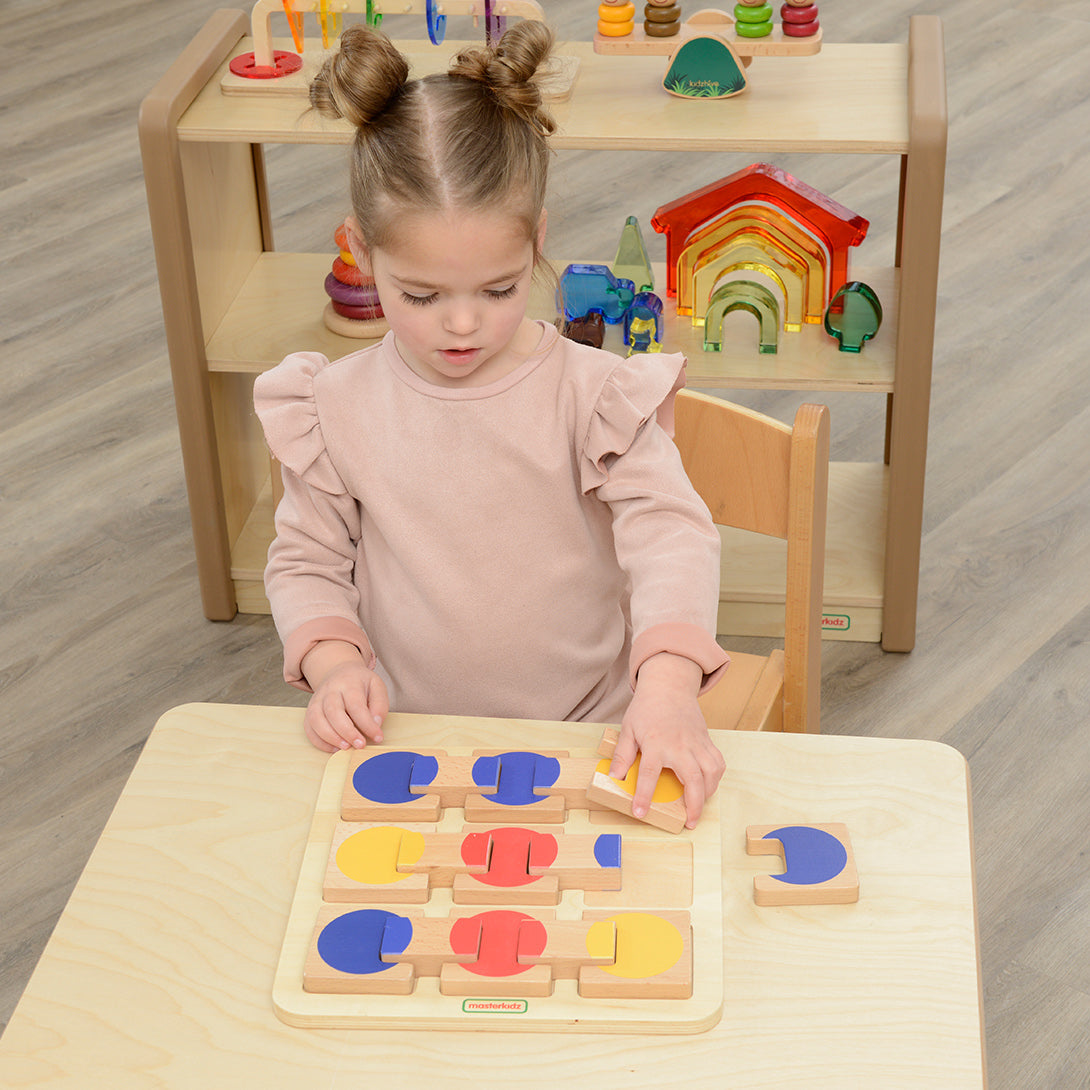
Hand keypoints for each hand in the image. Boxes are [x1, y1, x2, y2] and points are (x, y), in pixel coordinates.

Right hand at [300, 642, 388, 751]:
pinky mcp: (309, 711)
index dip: (367, 724)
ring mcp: (317, 700)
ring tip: (346, 747)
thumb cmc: (360, 684)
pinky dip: (319, 741)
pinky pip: (309, 728)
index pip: (356, 706)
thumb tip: (376, 724)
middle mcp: (330, 691)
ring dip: (331, 737)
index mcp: (349, 683)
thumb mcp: (377, 687)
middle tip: (360, 745)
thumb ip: (379, 705)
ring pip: (317, 720)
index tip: (378, 737)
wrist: (340, 672)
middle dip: (347, 732)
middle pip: (333, 712)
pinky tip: (334, 748)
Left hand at [611, 653, 724, 828]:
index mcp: (656, 743)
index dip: (643, 796)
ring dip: (708, 793)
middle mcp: (679, 745)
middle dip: (694, 805)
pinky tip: (708, 786)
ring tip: (699, 807)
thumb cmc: (647, 708)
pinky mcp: (707, 740)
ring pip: (711, 772)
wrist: (669, 686)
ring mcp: (696, 743)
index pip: (649, 775)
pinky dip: (716, 777)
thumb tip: (615, 777)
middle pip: (692, 779)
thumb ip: (622, 754)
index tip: (640, 813)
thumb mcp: (628, 729)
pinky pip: (718, 762)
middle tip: (690, 822)